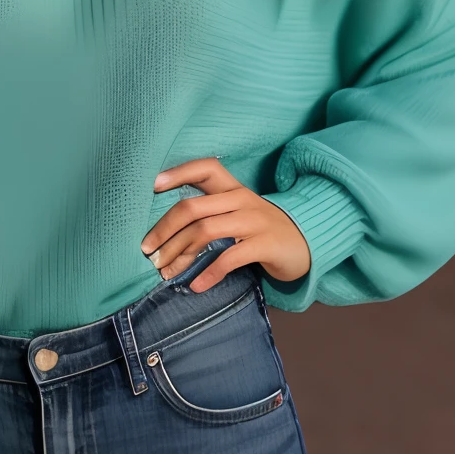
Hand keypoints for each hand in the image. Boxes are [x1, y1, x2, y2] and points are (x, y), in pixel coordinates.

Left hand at [141, 157, 309, 291]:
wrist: (307, 243)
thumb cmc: (262, 229)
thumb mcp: (239, 211)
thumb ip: (211, 212)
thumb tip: (166, 232)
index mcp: (233, 188)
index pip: (205, 168)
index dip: (178, 172)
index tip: (152, 184)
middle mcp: (242, 199)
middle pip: (193, 206)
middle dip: (164, 229)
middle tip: (147, 250)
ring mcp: (255, 221)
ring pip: (206, 230)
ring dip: (179, 253)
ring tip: (164, 271)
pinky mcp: (265, 245)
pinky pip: (230, 257)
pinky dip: (209, 273)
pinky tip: (196, 285)